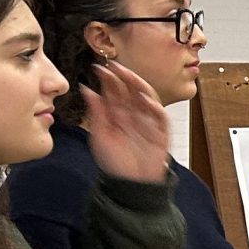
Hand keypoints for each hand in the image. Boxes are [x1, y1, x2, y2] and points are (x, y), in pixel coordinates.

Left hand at [79, 59, 173, 184]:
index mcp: (118, 114)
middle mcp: (133, 114)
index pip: (114, 91)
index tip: (100, 68)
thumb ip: (96, 112)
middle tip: (115, 65)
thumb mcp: (99, 135)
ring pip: (147, 97)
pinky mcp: (161, 132)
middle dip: (124, 76)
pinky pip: (160, 115)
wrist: (131, 184)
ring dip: (139, 85)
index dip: (109, 79)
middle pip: (131, 89)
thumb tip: (87, 89)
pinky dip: (154, 106)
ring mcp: (148, 121)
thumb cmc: (115, 163)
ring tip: (129, 76)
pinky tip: (145, 99)